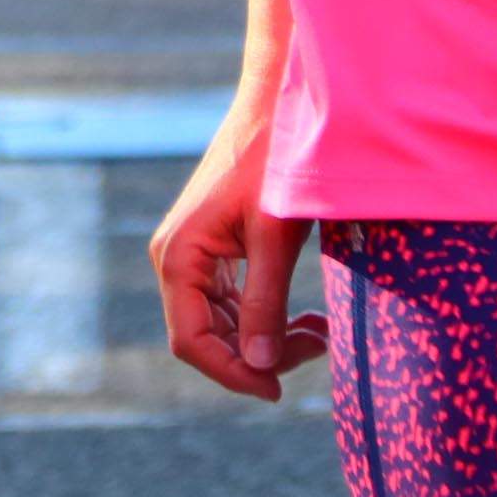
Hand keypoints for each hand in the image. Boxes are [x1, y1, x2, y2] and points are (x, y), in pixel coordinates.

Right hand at [151, 97, 324, 400]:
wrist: (275, 107)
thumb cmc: (274, 164)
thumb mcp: (275, 238)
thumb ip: (266, 303)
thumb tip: (260, 366)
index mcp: (179, 257)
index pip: (192, 342)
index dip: (233, 374)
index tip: (279, 389)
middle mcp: (176, 259)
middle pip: (209, 337)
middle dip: (260, 354)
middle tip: (318, 347)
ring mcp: (193, 254)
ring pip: (224, 323)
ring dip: (268, 337)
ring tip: (320, 333)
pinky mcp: (214, 249)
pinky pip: (233, 302)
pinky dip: (266, 316)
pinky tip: (306, 319)